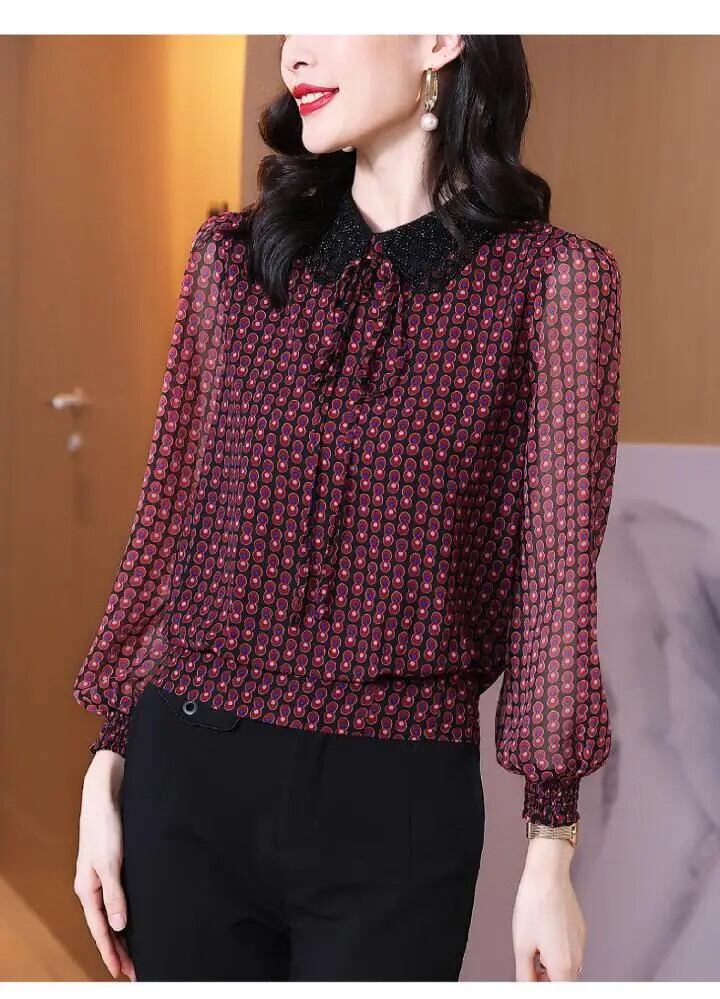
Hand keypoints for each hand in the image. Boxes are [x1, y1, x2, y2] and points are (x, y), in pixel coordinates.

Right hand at [73, 750, 135, 980]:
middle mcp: (93, 886)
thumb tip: (120, 926)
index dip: (111, 952)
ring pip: (113, 912)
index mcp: (87, 889)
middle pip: (106, 925)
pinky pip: (119, 897)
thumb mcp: (110, 863)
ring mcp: (103, 876)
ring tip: (136, 951)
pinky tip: (136, 917)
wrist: (105, 794)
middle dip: (118, 949)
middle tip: (134, 970)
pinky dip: (127, 912)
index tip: (122, 972)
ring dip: (124, 933)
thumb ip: (115, 895)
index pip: (100, 929)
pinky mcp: (114, 865)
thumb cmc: (105, 827)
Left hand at [512, 838, 585, 981]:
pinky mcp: (580, 930)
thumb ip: (525, 975)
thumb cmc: (535, 905)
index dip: (543, 987)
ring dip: (552, 964)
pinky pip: (571, 948)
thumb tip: (527, 987)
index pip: (558, 991)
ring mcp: (581, 943)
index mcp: (563, 966)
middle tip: (531, 964)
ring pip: (567, 965)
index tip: (534, 980)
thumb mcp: (521, 947)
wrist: (548, 876)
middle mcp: (577, 957)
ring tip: (535, 944)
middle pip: (563, 980)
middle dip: (547, 978)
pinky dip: (558, 948)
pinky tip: (544, 932)